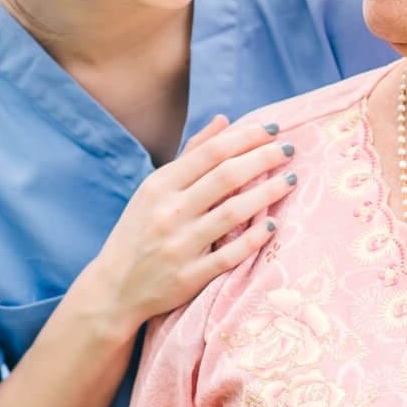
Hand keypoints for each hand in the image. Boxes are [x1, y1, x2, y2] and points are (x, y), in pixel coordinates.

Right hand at [72, 114, 298, 343]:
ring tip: (290, 180)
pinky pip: (229, 255)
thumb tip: (224, 120)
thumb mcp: (156, 188)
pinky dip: (253, 239)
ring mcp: (180, 245)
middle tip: (290, 149)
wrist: (116, 286)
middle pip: (225, 176)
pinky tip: (273, 225)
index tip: (274, 129)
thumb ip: (191, 154)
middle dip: (263, 158)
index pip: (210, 153)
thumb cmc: (140, 229)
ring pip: (232, 212)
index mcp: (160, 185)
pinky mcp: (190, 277)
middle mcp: (169, 212)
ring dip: (266, 193)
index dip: (246, 137)